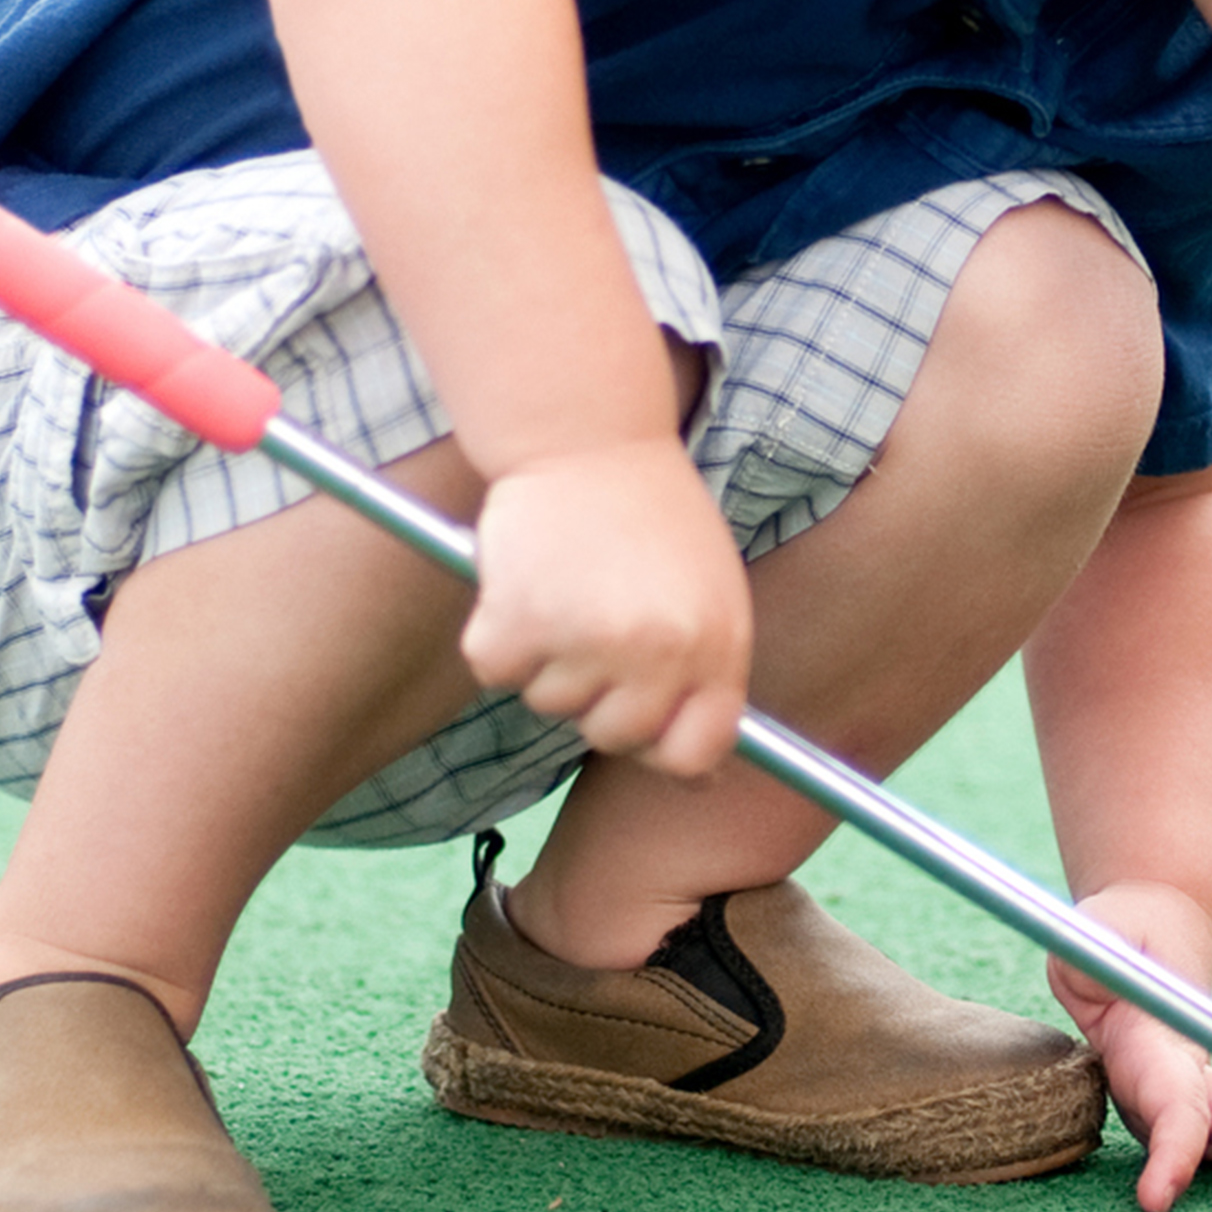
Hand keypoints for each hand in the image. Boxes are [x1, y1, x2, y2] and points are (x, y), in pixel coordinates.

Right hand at [460, 438, 751, 776]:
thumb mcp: (711, 588)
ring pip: (548, 702)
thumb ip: (708, 674)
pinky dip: (495, 633)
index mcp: (717, 643)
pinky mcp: (519, 620)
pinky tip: (524, 576)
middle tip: (593, 617)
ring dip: (545, 655)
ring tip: (566, 580)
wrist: (587, 432)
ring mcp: (588, 640)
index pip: (696, 751)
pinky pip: (495, 669)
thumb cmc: (650, 511)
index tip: (643, 716)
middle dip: (596, 692)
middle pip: (612, 735)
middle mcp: (658, 651)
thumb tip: (706, 779)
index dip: (663, 745)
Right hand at [1047, 883, 1211, 1211]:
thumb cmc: (1116, 932)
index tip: (1155, 1201)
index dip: (1167, 1146)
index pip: (1163, 1101)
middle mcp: (1164, 1091)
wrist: (1143, 939)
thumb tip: (1108, 971)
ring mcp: (1191, 1101)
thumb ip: (1101, 955)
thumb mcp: (1097, 931)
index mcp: (1138, 1050)